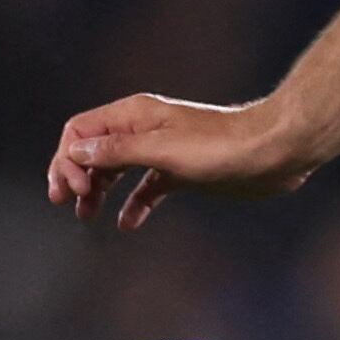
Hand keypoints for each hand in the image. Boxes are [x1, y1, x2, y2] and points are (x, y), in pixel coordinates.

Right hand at [45, 93, 311, 232]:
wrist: (273, 152)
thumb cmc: (221, 147)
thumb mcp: (163, 150)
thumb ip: (118, 151)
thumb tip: (76, 153)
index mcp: (135, 115)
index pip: (80, 131)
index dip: (68, 159)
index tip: (77, 189)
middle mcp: (144, 130)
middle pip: (93, 150)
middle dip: (74, 174)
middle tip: (66, 203)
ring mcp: (163, 151)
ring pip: (116, 169)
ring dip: (98, 190)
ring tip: (86, 215)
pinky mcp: (182, 172)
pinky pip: (147, 187)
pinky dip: (133, 203)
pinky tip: (127, 224)